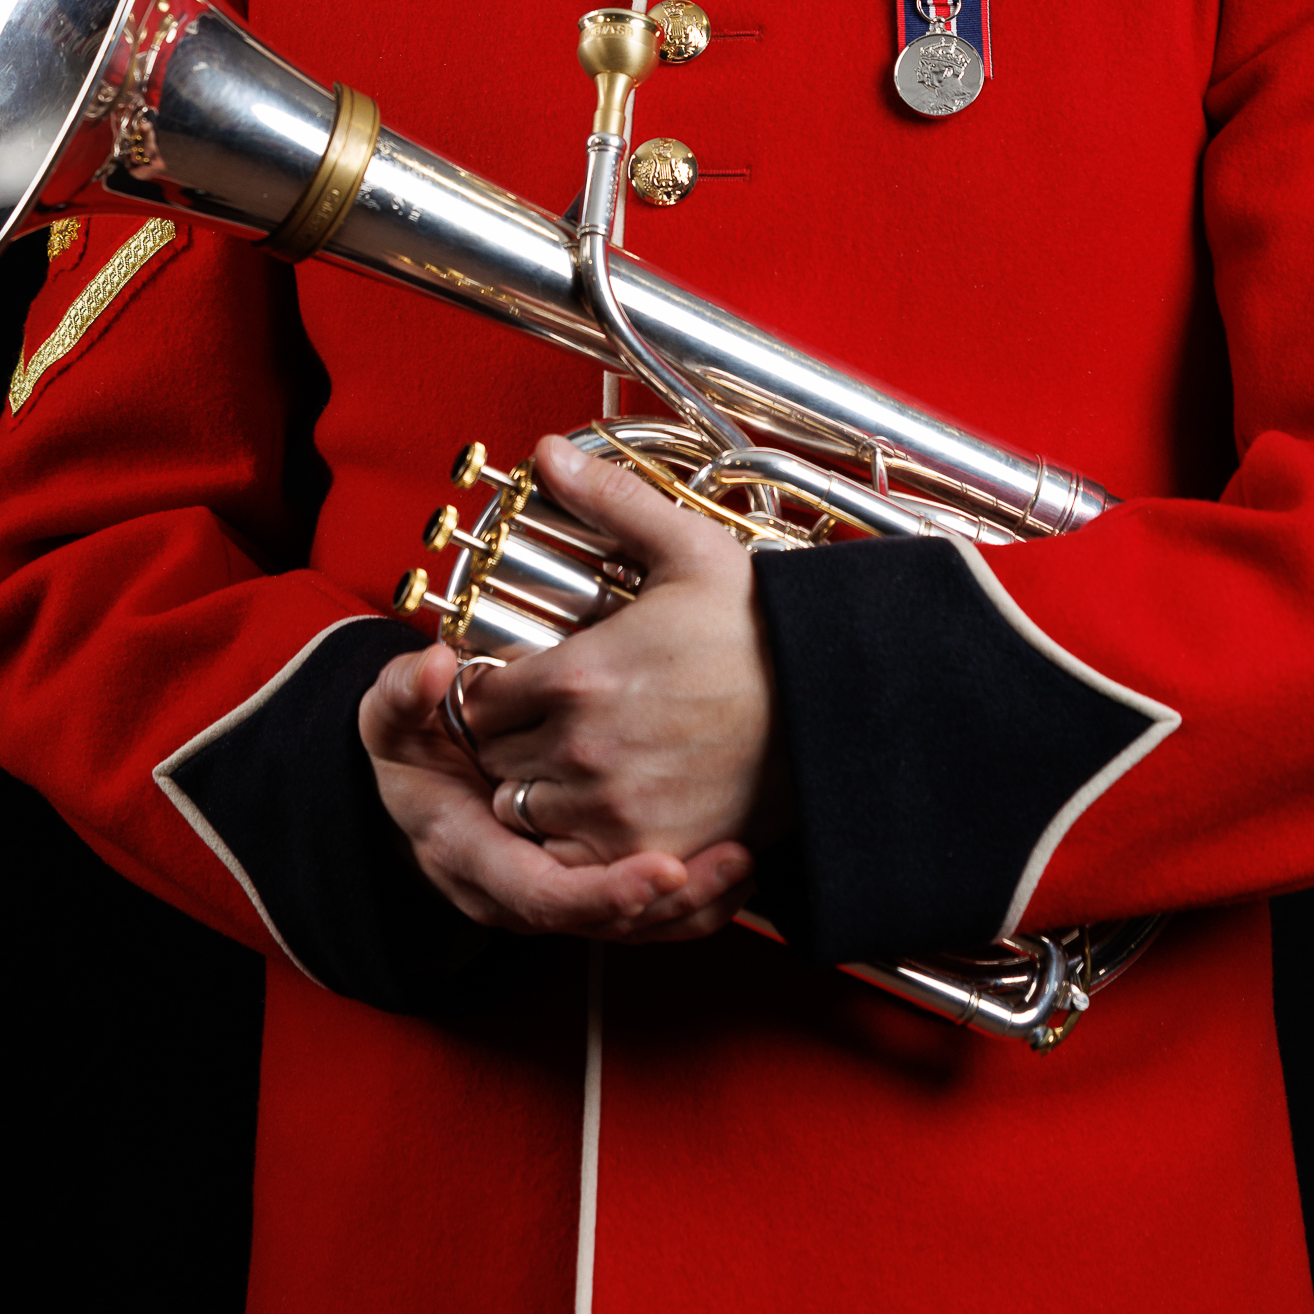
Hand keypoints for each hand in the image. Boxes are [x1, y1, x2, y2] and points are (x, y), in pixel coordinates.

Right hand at [359, 635, 753, 940]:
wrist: (415, 777)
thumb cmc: (409, 744)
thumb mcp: (390, 713)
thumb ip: (403, 692)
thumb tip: (430, 668)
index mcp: (467, 854)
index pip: (542, 894)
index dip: (604, 891)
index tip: (663, 868)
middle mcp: (512, 891)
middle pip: (599, 922)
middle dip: (669, 903)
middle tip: (731, 862)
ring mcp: (551, 893)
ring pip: (628, 928)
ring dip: (693, 905)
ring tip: (746, 861)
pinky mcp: (582, 885)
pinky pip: (641, 914)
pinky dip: (692, 901)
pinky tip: (739, 866)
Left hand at [457, 433, 792, 872]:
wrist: (834, 702)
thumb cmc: (763, 629)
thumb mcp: (688, 549)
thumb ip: (608, 500)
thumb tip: (549, 450)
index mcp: (577, 674)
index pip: (478, 700)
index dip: (489, 693)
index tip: (514, 687)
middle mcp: (582, 747)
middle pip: (492, 760)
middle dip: (506, 742)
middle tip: (540, 726)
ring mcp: (614, 807)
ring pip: (524, 812)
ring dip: (534, 792)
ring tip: (571, 766)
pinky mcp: (648, 852)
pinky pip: (570, 862)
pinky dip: (572, 843)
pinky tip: (599, 808)